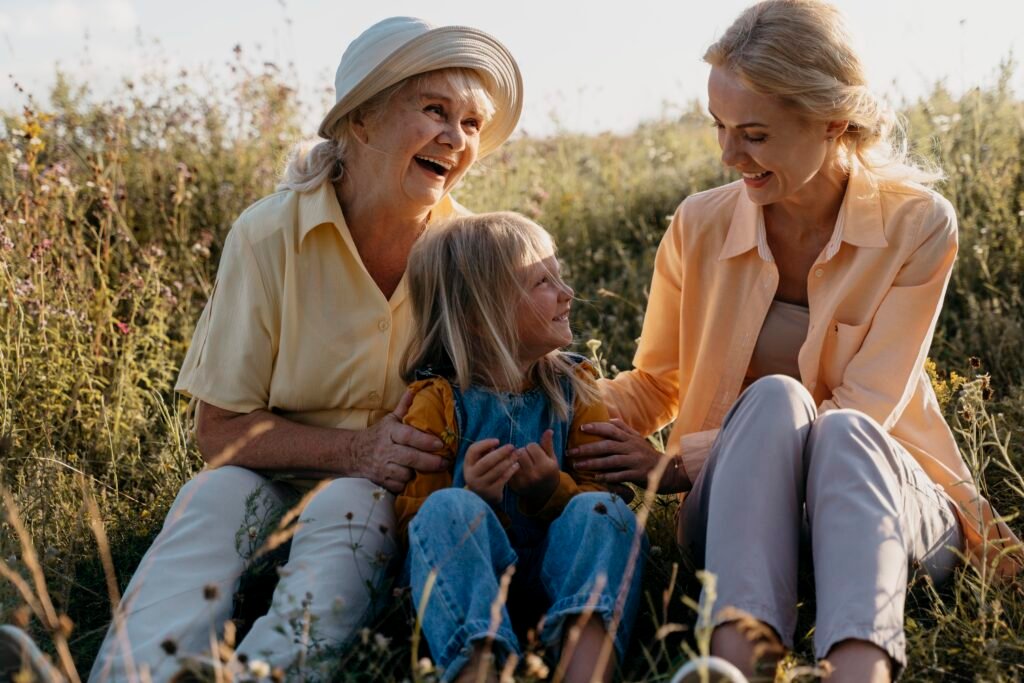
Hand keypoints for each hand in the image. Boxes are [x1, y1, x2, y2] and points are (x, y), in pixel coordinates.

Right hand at [352, 390, 448, 492]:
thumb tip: (415, 389)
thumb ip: (404, 407)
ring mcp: (382, 467)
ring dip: (418, 474)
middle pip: (411, 458)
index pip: (408, 436)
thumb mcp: (390, 419)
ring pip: (406, 474)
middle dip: (430, 462)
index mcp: (390, 432)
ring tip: (429, 470)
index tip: (440, 444)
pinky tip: (413, 478)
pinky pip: (399, 486)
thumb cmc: (378, 435)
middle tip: (445, 462)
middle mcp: (385, 450)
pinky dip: (407, 484)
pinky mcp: (381, 480)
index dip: (425, 441)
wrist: (353, 453)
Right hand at [464, 438, 518, 505]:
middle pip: (487, 461)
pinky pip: (503, 479)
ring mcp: (481, 486)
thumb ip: (485, 453)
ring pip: (497, 470)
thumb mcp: (480, 463)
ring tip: (517, 454)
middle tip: (512, 446)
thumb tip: (496, 444)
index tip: (498, 441)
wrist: (482, 498)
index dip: (485, 443)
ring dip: (509, 461)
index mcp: (468, 465)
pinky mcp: (491, 493)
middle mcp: (471, 476)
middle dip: (501, 452)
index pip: (472, 450)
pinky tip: (516, 465)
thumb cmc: (483, 474)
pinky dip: (511, 471)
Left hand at [508, 430, 560, 503]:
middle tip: (527, 456)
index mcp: (545, 466)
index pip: (531, 446)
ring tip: (521, 461)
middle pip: (521, 452)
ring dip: (514, 458)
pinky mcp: (514, 486)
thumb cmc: (549, 472)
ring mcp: (523, 481)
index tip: (535, 452)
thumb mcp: (552, 459)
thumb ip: (548, 444)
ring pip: (512, 460)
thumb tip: (549, 430)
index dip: (533, 447)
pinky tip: (512, 467)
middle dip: (523, 451)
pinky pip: (506, 469)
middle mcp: (534, 475)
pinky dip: (508, 466)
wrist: (545, 494)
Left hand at [569, 419, 688, 492]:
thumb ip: (623, 429)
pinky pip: (621, 476)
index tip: (581, 428)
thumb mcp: (637, 439)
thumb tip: (607, 418)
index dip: (597, 427)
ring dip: (593, 463)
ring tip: (577, 466)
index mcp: (630, 437)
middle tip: (571, 451)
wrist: (668, 471)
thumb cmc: (646, 454)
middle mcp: (632, 447)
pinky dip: (608, 477)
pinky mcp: (638, 474)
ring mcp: (636, 461)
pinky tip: (595, 478)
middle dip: (587, 448)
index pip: (612, 428)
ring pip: (611, 461)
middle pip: (607, 445)